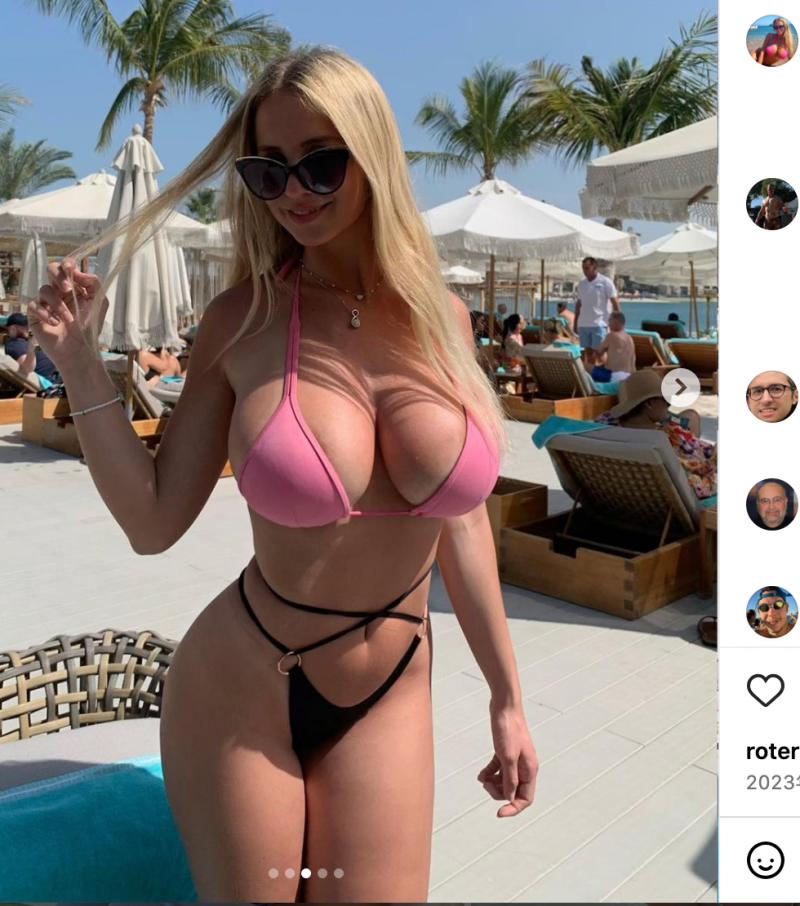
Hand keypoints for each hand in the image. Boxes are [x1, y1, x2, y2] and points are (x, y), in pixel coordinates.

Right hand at [29, 258, 108, 370]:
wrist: (79, 350)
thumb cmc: (90, 328)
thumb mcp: (99, 303)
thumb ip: (93, 283)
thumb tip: (77, 271)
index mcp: (74, 287)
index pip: (66, 268)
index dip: (67, 264)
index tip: (71, 269)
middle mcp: (58, 292)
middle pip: (51, 270)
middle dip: (58, 276)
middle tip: (67, 290)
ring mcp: (46, 302)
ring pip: (44, 289)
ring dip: (58, 304)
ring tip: (68, 319)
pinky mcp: (35, 314)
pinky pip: (34, 305)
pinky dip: (46, 314)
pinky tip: (55, 324)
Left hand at [477, 702, 538, 816]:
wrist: (504, 706)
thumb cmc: (508, 729)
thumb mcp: (507, 757)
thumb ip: (510, 779)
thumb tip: (510, 798)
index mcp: (530, 769)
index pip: (525, 798)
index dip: (513, 808)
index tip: (499, 813)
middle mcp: (524, 766)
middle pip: (513, 791)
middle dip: (499, 792)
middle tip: (486, 785)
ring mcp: (515, 759)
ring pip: (505, 781)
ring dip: (493, 783)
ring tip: (482, 778)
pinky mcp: (505, 752)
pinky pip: (498, 770)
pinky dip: (490, 773)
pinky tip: (481, 774)